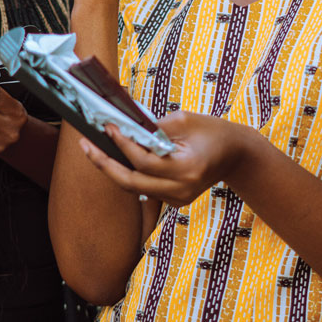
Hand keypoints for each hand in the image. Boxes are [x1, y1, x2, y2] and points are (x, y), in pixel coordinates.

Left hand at [76, 111, 258, 207]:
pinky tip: (112, 157)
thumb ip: (153, 127)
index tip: (107, 127)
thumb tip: (122, 125)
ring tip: (91, 149)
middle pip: (132, 182)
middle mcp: (181, 190)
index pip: (145, 161)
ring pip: (134, 188)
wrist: (237, 155)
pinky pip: (143, 188)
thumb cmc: (212, 131)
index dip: (123, 144)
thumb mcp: (184, 120)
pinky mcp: (174, 201)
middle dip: (104, 164)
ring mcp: (178, 199)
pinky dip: (127, 173)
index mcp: (187, 169)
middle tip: (85, 145)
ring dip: (111, 168)